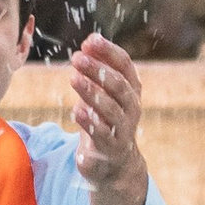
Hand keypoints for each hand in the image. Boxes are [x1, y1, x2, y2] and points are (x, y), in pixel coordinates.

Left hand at [66, 31, 146, 204]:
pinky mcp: (110, 149)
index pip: (126, 66)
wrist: (115, 163)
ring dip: (92, 92)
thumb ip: (100, 69)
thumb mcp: (105, 93)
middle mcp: (132, 108)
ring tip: (73, 78)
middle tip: (77, 58)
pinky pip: (102, 135)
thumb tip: (90, 40)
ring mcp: (123, 129)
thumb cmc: (107, 120)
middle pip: (119, 86)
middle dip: (98, 70)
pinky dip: (90, 122)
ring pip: (111, 109)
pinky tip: (76, 110)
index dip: (109, 52)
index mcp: (132, 90)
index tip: (89, 40)